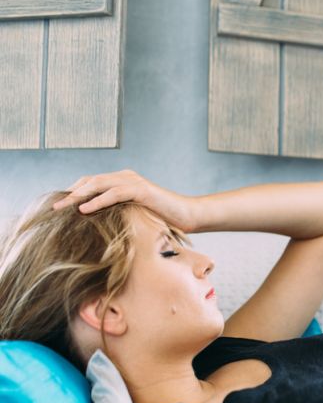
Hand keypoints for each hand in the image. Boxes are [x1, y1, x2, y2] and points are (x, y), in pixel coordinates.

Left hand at [51, 169, 198, 232]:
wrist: (188, 215)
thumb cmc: (164, 219)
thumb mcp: (135, 215)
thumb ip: (118, 213)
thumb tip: (98, 226)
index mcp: (122, 181)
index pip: (91, 182)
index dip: (74, 193)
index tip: (59, 207)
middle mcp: (126, 177)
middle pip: (91, 181)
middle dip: (71, 194)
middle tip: (54, 208)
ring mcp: (133, 181)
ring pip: (99, 184)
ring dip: (79, 196)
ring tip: (63, 208)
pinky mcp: (141, 190)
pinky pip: (114, 193)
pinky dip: (98, 200)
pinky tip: (85, 209)